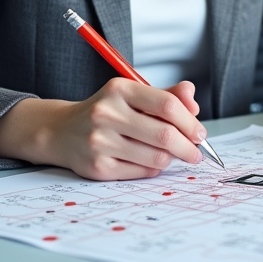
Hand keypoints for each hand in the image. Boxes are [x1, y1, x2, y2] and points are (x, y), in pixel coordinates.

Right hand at [0, 78, 205, 180]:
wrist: (62, 131)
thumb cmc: (107, 112)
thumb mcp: (132, 95)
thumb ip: (166, 96)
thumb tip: (193, 100)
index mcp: (119, 89)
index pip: (167, 105)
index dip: (190, 122)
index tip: (200, 133)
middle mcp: (106, 113)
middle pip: (164, 135)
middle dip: (188, 147)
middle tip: (196, 152)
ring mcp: (100, 142)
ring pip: (156, 157)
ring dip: (172, 159)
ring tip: (172, 155)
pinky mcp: (98, 167)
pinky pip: (142, 172)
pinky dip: (153, 169)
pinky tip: (149, 161)